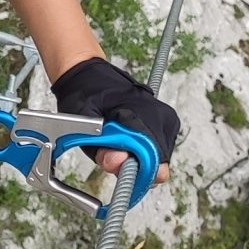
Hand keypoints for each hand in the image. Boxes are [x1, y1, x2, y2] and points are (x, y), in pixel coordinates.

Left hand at [51, 56, 178, 190]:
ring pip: (158, 158)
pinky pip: (157, 149)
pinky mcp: (165, 123)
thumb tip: (118, 163)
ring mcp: (165, 119)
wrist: (89, 75)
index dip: (137, 172)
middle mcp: (160, 115)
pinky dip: (141, 152)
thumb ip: (100, 146)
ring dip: (137, 159)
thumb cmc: (84, 96)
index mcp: (143, 113)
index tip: (120, 172)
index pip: (154, 157)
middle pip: (158, 161)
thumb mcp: (83, 124)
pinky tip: (125, 142)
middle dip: (135, 166)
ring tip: (115, 144)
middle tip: (111, 155)